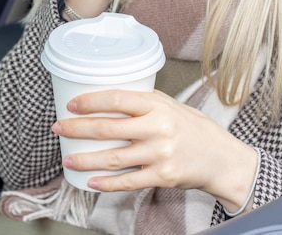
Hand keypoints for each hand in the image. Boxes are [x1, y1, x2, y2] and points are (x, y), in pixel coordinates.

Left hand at [51, 89, 258, 213]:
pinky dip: (106, 183)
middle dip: (76, 129)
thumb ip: (144, 102)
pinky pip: (128, 182)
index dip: (90, 102)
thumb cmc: (194, 129)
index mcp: (158, 106)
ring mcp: (160, 154)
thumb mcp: (172, 106)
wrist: (222, 159)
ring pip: (113, 158)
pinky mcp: (162, 177)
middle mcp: (158, 128)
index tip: (71, 105)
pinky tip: (90, 182)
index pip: (117, 99)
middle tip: (58, 128)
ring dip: (85, 159)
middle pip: (107, 128)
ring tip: (67, 158)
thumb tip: (108, 98)